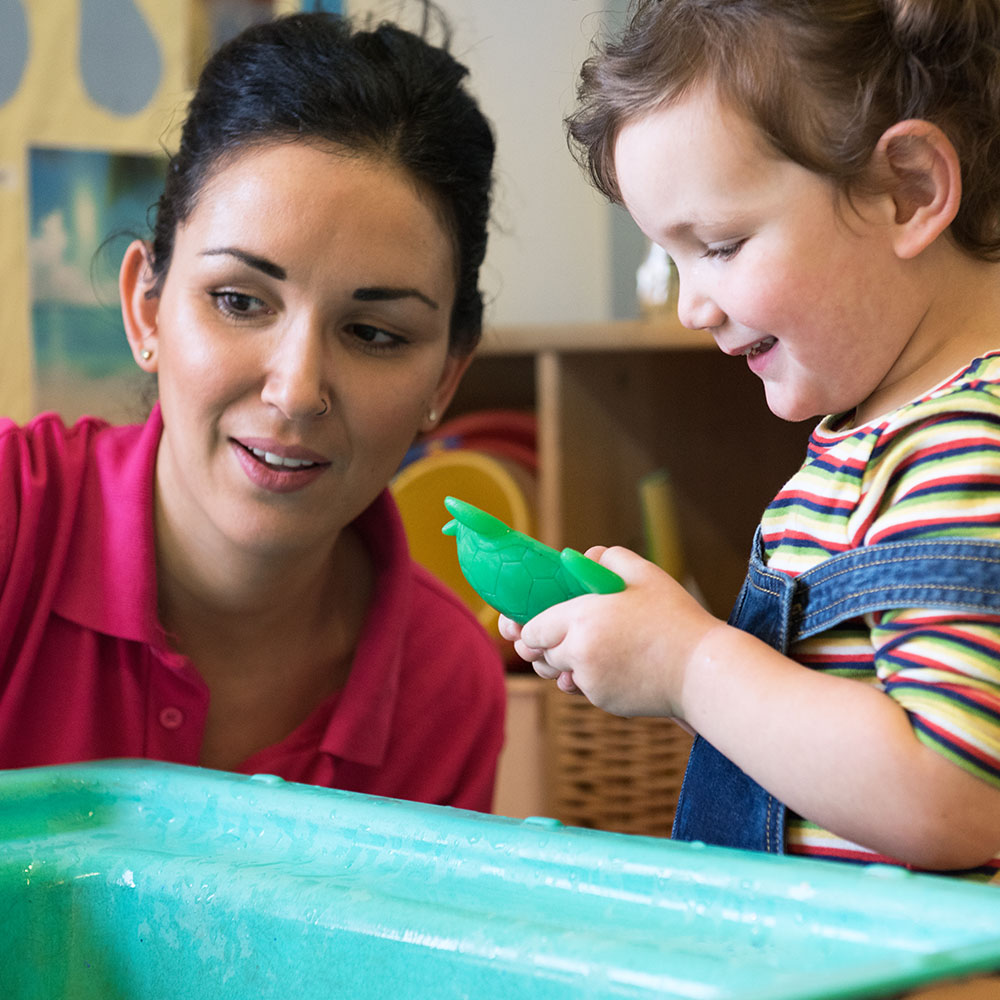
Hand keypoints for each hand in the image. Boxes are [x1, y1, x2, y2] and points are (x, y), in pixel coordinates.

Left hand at [498, 545, 719, 718]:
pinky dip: (589, 679)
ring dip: (563, 664)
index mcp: (582, 618)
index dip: (529, 626)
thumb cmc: (674, 618)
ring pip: (559, 674)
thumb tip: (585, 557)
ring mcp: (591, 682)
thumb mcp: (644, 574)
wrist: (702, 670)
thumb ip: (608, 559)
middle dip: (543, 646)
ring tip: (583, 650)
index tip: (529, 621)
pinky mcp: (605, 702)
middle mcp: (579, 653)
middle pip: (539, 654)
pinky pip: (584, 689)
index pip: (532, 628)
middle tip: (555, 635)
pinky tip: (610, 664)